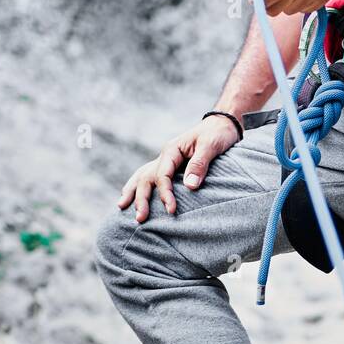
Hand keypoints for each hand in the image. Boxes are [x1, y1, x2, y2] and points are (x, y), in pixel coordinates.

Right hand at [117, 116, 240, 222]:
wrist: (222, 125)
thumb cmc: (217, 134)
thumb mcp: (210, 146)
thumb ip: (199, 164)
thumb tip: (189, 186)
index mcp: (172, 150)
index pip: (163, 175)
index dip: (165, 194)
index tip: (171, 210)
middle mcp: (165, 156)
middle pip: (147, 178)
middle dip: (141, 199)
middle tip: (140, 219)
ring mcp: (166, 162)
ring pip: (143, 176)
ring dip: (132, 192)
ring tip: (121, 207)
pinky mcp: (171, 167)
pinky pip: (151, 177)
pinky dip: (139, 186)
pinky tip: (132, 195)